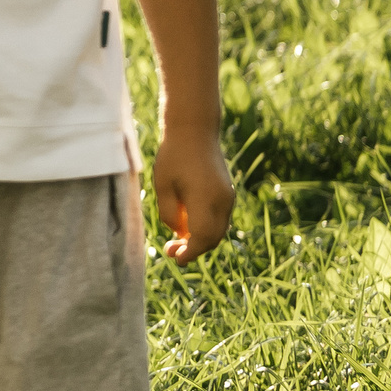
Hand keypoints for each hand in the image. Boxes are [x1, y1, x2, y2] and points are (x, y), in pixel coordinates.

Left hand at [150, 123, 233, 263]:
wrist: (195, 131)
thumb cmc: (173, 156)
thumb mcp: (163, 186)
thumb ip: (169, 213)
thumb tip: (179, 233)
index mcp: (206, 199)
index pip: (202, 238)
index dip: (191, 253)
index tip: (177, 260)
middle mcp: (222, 202)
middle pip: (212, 238)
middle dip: (194, 249)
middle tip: (170, 250)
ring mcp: (228, 197)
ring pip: (217, 230)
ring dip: (200, 239)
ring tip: (176, 241)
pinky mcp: (227, 193)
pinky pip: (218, 219)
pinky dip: (205, 228)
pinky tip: (186, 225)